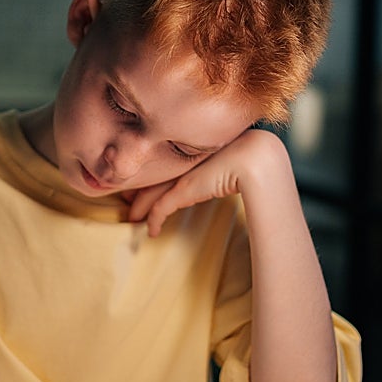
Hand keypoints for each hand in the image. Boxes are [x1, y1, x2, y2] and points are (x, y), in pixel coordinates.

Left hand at [125, 128, 286, 236]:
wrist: (256, 159)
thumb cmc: (254, 160)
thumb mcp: (232, 163)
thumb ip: (221, 168)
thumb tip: (223, 174)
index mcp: (194, 150)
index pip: (167, 164)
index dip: (152, 175)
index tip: (140, 184)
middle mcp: (185, 159)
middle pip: (155, 176)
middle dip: (138, 189)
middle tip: (125, 199)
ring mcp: (184, 173)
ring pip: (153, 192)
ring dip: (140, 207)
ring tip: (132, 218)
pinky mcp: (185, 188)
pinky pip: (162, 207)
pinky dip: (155, 220)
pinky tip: (152, 231)